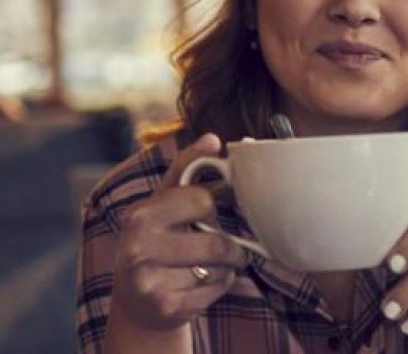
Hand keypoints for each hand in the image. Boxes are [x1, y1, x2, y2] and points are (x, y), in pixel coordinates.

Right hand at [109, 133, 248, 331]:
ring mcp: (148, 281)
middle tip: (227, 247)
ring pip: (220, 267)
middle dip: (231, 245)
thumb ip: (187, 168)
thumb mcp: (165, 202)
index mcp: (140, 215)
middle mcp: (138, 248)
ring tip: (215, 265)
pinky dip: (219, 287)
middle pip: (218, 241)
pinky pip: (216, 290)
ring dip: (228, 267)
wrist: (138, 302)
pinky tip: (201, 285)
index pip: (202, 200)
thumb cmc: (159, 240)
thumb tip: (212, 138)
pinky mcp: (165, 307)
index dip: (214, 206)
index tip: (211, 211)